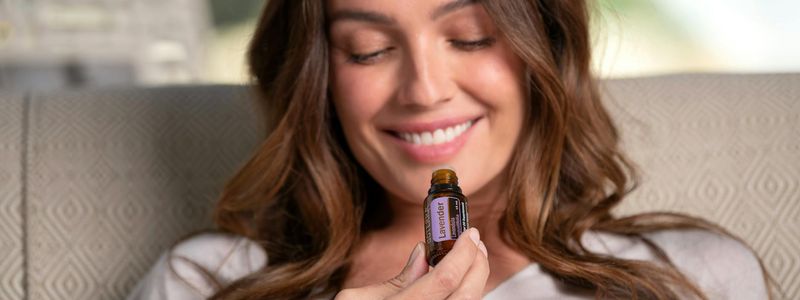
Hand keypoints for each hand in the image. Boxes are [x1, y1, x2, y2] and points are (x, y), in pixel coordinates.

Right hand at [335, 228, 488, 299]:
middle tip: (475, 243)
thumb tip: (423, 253)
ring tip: (472, 261)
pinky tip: (462, 287)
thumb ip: (396, 280)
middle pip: (467, 296)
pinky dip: (466, 298)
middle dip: (478, 265)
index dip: (463, 252)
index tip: (470, 232)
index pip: (444, 280)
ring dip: (476, 282)